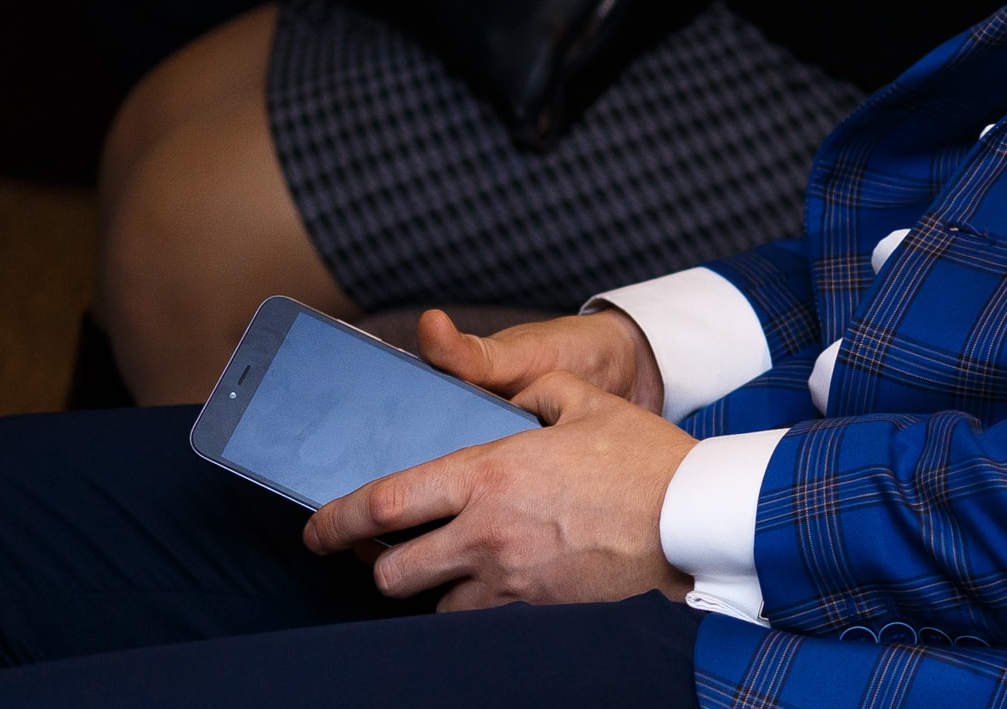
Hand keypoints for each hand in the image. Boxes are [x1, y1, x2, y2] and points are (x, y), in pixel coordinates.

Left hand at [303, 326, 695, 609]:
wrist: (690, 516)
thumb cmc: (644, 457)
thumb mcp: (590, 402)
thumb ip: (542, 391)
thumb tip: (519, 395)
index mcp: (489, 473)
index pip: (386, 504)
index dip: (336, 520)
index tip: (316, 527)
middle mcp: (486, 531)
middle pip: (391, 571)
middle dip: (376, 565)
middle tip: (379, 553)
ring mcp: (507, 576)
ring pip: (429, 602)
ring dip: (426, 587)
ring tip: (438, 569)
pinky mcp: (533, 606)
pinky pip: (475, 615)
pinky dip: (469, 603)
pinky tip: (486, 583)